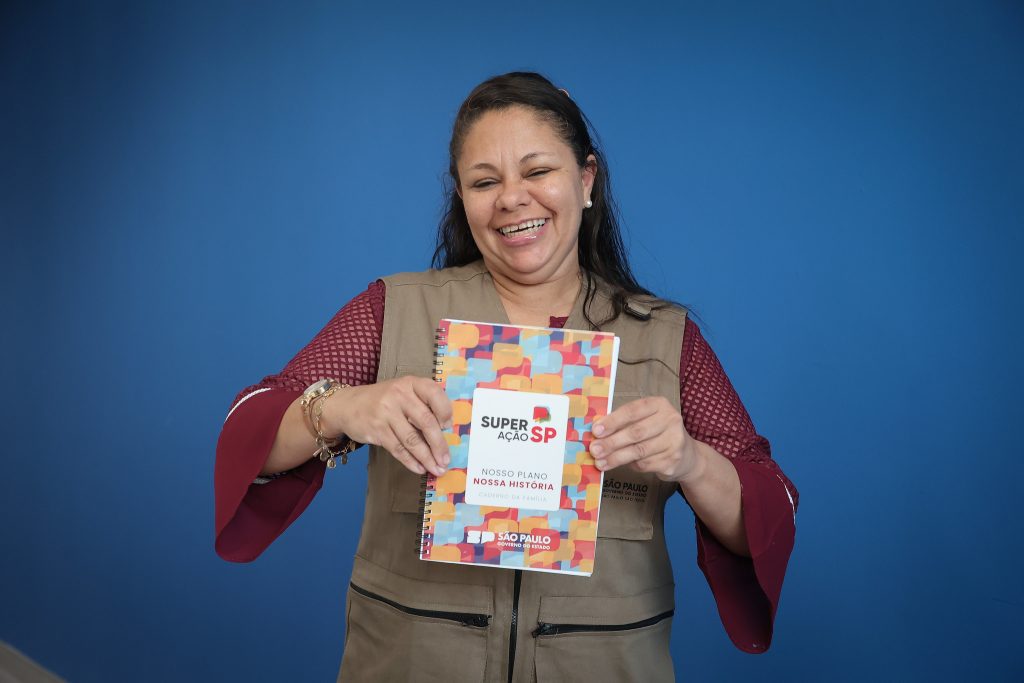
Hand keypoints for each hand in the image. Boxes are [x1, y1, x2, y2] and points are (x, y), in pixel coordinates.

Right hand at [323, 377, 451, 476]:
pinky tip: (419, 468)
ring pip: (412, 440)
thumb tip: (446, 432)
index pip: (435, 394)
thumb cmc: (384, 400)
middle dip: (439, 445)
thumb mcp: (403, 392)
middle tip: (446, 460)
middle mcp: (399, 395)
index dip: (445, 412)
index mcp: (411, 383)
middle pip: (426, 422)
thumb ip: (422, 404)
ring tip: (436, 469)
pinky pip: (398, 449)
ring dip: (427, 458)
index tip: (450, 427)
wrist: (347, 405)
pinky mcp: (376, 429)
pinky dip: (410, 461)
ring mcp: (386, 412)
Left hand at [589, 397, 701, 482]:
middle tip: (594, 450)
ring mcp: (674, 441)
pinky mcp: (673, 460)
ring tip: (600, 462)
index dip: (613, 421)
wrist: (687, 455)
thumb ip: (625, 423)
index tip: (596, 430)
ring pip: (639, 451)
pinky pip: (644, 464)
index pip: (633, 411)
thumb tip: (597, 433)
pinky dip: (629, 465)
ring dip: (616, 458)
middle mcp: (671, 420)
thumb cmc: (657, 433)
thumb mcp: (645, 420)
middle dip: (611, 442)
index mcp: (660, 404)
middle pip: (636, 432)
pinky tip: (618, 465)